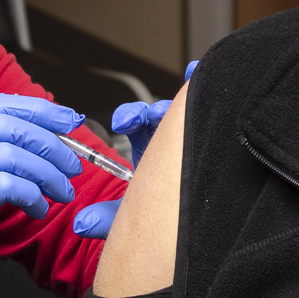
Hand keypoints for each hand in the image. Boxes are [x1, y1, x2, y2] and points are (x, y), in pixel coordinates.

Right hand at [0, 92, 85, 297]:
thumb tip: (39, 145)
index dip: (36, 109)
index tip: (68, 118)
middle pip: (8, 126)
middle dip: (51, 143)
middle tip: (74, 165)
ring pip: (15, 155)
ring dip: (49, 174)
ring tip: (62, 193)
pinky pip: (12, 186)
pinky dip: (34, 197)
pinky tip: (39, 211)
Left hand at [73, 60, 196, 237]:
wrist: (207, 222)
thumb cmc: (170, 212)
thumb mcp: (137, 215)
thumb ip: (108, 219)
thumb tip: (80, 223)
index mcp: (150, 147)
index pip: (135, 122)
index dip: (129, 117)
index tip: (124, 123)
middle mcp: (171, 135)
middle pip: (160, 112)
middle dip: (153, 111)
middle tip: (148, 117)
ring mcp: (194, 130)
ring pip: (187, 107)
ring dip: (180, 104)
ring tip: (180, 107)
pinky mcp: (218, 125)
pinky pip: (212, 98)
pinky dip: (202, 80)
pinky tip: (197, 73)